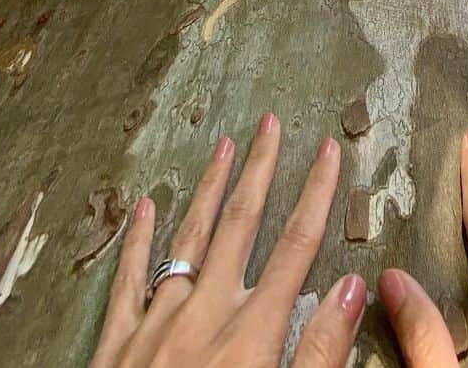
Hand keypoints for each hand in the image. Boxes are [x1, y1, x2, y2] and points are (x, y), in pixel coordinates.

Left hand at [91, 113, 365, 367]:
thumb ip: (319, 354)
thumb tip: (354, 285)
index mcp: (250, 334)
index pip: (295, 249)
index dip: (316, 197)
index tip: (329, 153)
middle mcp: (204, 315)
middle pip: (241, 227)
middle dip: (260, 171)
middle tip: (271, 122)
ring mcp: (154, 326)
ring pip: (187, 239)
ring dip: (209, 189)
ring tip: (223, 146)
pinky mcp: (114, 346)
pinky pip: (129, 280)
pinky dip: (138, 239)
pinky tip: (145, 205)